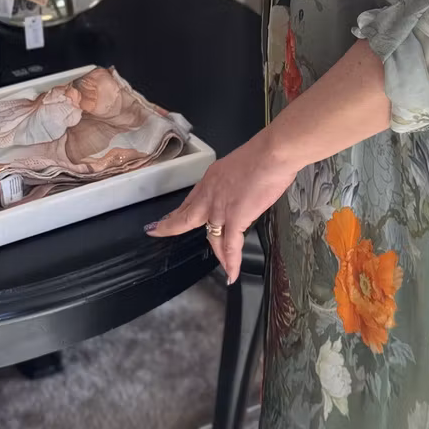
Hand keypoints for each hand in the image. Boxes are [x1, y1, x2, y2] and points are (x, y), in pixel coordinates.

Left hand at [147, 130, 296, 281]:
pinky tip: (231, 274)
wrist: (272, 154)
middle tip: (157, 232)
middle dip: (171, 226)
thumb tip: (241, 190)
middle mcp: (210, 195)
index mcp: (211, 180)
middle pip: (186, 217)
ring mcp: (220, 209)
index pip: (191, 200)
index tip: (170, 215)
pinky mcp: (235, 219)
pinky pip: (231, 246)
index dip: (180, 210)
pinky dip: (232, 262)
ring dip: (218, 253)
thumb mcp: (237, 166)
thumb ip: (234, 182)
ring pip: (212, 236)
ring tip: (221, 266)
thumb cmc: (263, 156)